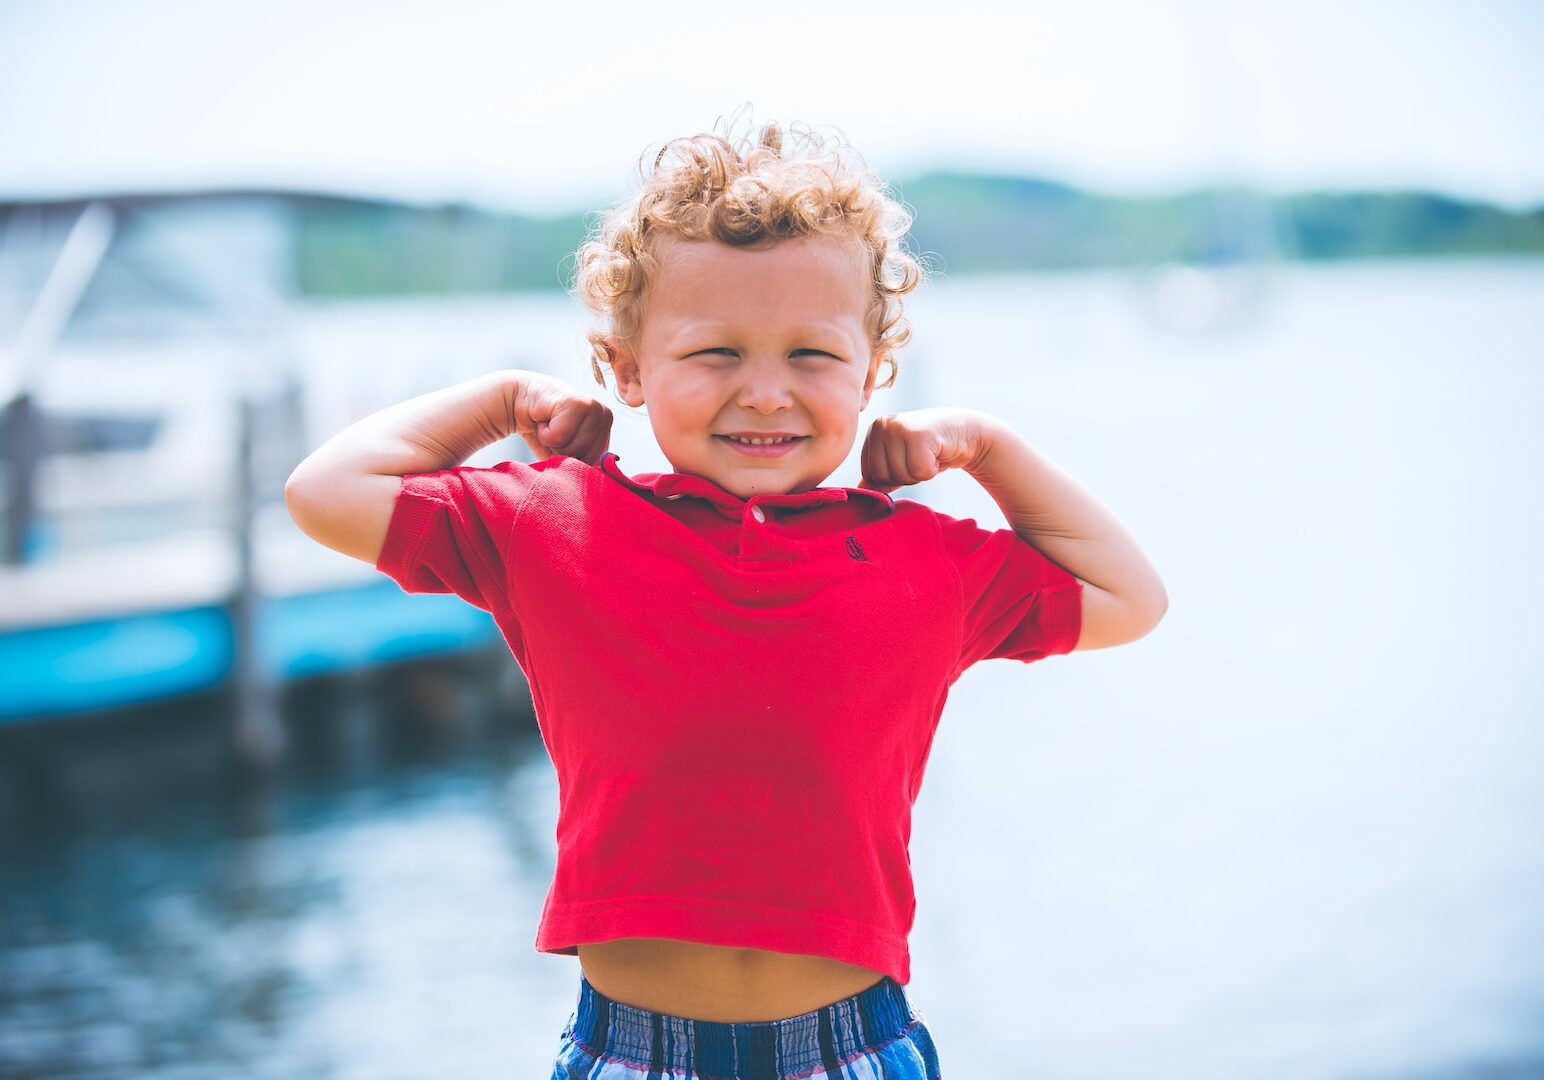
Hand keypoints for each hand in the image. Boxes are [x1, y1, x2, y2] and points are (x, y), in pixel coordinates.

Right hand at [513, 374, 613, 463]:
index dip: (572, 459)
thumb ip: (581, 464)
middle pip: (587, 458)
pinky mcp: (577, 403)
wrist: (517, 400)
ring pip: (574, 449)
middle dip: (562, 452)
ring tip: (548, 424)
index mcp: (606, 428)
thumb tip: (589, 483)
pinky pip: (560, 436)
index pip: (596, 464)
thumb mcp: (565, 453)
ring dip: (552, 442)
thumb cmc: (542, 430)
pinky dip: (545, 433)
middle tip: (552, 431)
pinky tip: (543, 418)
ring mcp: (594, 407)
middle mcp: (605, 415)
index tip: (561, 441)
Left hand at [859, 408, 991, 491]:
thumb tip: (858, 490)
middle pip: (882, 477)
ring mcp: (899, 428)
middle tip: (921, 457)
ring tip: (929, 454)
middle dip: (906, 476)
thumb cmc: (930, 448)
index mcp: (874, 431)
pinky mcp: (918, 435)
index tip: (908, 460)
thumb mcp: (899, 460)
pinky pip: (919, 472)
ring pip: (900, 475)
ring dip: (920, 473)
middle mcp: (882, 425)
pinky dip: (932, 469)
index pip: (869, 475)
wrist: (965, 432)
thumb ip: (879, 474)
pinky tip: (938, 453)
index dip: (892, 477)